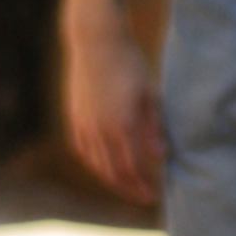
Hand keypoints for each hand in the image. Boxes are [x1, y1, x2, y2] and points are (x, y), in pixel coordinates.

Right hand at [66, 26, 164, 204]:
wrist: (96, 40)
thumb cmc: (128, 61)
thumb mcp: (149, 91)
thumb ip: (154, 125)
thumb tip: (160, 156)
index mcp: (122, 124)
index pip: (133, 168)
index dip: (143, 185)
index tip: (154, 195)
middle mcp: (100, 130)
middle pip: (114, 173)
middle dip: (129, 189)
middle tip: (142, 195)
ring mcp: (84, 125)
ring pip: (97, 165)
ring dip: (112, 179)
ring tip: (126, 183)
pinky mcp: (75, 118)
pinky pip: (84, 151)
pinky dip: (95, 163)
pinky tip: (104, 165)